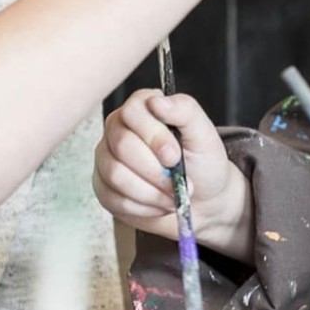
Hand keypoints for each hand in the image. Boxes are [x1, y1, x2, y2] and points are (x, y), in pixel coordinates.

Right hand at [94, 87, 252, 258]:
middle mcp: (119, 129)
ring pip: (115, 174)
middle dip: (155, 171)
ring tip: (172, 195)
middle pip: (122, 145)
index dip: (153, 136)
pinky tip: (158, 204)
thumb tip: (157, 102)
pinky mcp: (104, 187)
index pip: (132, 112)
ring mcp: (107, 158)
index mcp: (142, 108)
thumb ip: (185, 111)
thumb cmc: (203, 164)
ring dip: (150, 192)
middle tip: (177, 181)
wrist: (203, 201)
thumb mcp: (204, 135)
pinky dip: (143, 207)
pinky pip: (113, 199)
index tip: (174, 156)